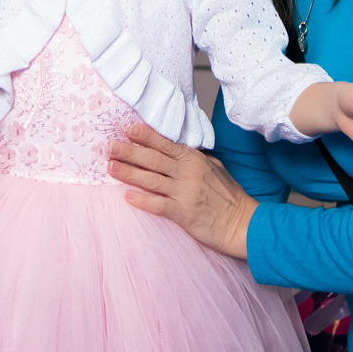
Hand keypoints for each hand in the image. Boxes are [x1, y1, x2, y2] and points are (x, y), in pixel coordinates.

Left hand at [107, 125, 256, 259]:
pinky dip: (142, 200)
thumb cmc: (228, 196)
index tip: (127, 128)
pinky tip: (127, 196)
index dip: (145, 136)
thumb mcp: (215, 168)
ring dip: (129, 173)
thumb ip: (195, 158)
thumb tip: (176, 150)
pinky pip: (159, 205)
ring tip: (111, 167)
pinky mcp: (184, 213)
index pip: (165, 144)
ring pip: (151, 179)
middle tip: (110, 147)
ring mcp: (185, 192)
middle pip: (153, 159)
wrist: (242, 223)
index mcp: (194, 159)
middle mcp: (188, 172)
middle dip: (129, 151)